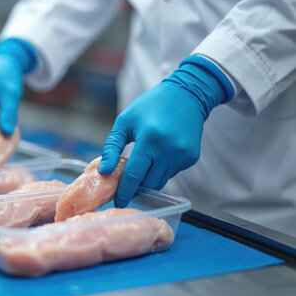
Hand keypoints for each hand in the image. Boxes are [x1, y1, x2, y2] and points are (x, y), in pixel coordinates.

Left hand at [99, 58, 233, 206]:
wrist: (186, 94)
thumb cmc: (150, 106)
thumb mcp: (125, 121)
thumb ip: (112, 147)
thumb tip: (103, 171)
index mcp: (150, 139)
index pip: (134, 175)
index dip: (124, 191)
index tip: (117, 201)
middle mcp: (169, 150)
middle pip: (149, 182)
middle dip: (136, 187)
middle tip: (125, 185)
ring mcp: (183, 155)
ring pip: (161, 181)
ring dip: (149, 179)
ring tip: (140, 167)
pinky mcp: (191, 157)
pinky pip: (172, 172)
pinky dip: (161, 170)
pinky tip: (157, 156)